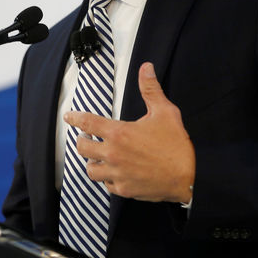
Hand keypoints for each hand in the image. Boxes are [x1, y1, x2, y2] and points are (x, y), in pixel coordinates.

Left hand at [64, 62, 194, 202]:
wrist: (189, 176)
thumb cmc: (176, 144)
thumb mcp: (165, 112)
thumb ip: (150, 89)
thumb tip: (146, 67)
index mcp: (119, 133)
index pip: (88, 122)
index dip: (75, 118)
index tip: (68, 117)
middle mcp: (113, 154)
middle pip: (82, 147)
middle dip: (82, 140)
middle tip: (87, 136)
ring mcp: (117, 174)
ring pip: (90, 169)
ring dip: (91, 161)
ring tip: (97, 156)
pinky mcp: (124, 189)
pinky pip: (106, 184)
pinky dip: (107, 178)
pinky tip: (113, 172)